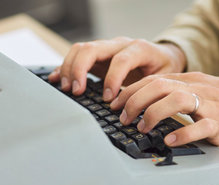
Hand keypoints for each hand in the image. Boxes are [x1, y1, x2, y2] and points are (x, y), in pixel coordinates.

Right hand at [48, 37, 185, 100]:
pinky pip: (76, 56)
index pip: (121, 59)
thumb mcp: (163, 79)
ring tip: (66, 88)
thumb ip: (148, 89)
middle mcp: (119, 44)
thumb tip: (133, 106)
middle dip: (80, 69)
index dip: (113, 78)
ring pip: (81, 49)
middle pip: (92, 48)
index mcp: (139, 49)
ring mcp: (106, 48)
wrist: (162, 57)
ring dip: (69, 68)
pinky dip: (64, 66)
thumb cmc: (163, 69)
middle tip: (76, 91)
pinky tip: (55, 78)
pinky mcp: (97, 55)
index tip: (108, 99)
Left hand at [111, 72, 218, 176]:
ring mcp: (211, 106)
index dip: (130, 91)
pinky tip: (169, 141)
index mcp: (191, 81)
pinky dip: (182, 134)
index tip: (115, 104)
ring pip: (177, 100)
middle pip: (159, 86)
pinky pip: (201, 127)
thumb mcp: (203, 90)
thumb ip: (178, 94)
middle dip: (135, 102)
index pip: (153, 79)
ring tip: (142, 129)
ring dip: (154, 114)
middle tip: (123, 118)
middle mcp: (198, 89)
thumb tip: (149, 103)